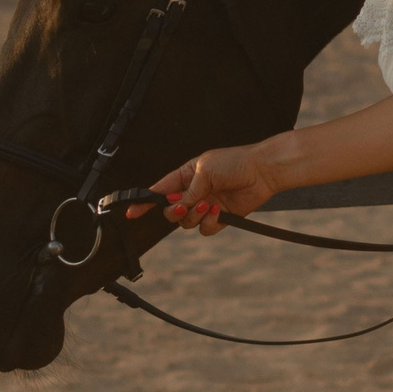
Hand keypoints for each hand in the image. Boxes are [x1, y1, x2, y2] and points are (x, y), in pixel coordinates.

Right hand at [126, 144, 279, 236]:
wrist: (261, 172)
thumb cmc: (234, 162)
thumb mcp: (205, 171)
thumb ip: (189, 190)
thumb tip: (178, 205)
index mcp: (185, 176)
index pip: (159, 191)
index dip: (144, 202)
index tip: (131, 212)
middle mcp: (193, 192)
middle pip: (171, 212)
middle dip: (175, 211)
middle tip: (185, 205)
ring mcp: (205, 206)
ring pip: (186, 223)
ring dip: (194, 216)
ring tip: (209, 205)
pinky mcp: (219, 217)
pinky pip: (205, 229)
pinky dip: (209, 223)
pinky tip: (218, 211)